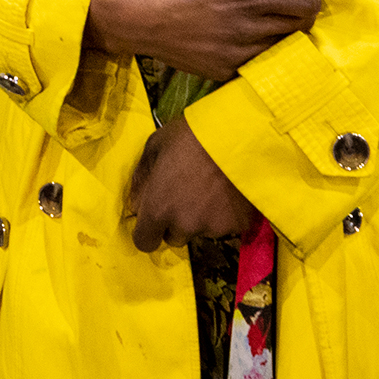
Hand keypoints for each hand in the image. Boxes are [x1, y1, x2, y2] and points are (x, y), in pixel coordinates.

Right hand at [84, 0, 320, 81]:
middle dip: (301, 11)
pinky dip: (260, 49)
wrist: (129, 17)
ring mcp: (237, 54)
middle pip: (301, 28)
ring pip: (282, 48)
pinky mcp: (223, 70)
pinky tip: (244, 35)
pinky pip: (257, 62)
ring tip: (265, 18)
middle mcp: (248, 29)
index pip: (305, 3)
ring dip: (281, 32)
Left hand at [127, 118, 258, 252]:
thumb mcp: (156, 146)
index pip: (145, 242)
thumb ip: (141, 178)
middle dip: (177, 222)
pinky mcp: (239, 226)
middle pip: (174, 237)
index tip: (156, 216)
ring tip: (213, 187)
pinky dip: (227, 213)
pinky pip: (227, 225)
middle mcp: (184, 226)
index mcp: (158, 209)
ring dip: (202, 216)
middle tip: (187, 194)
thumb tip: (136, 203)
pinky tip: (231, 190)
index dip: (148, 231)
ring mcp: (213, 229)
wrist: (243, 136)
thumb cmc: (192, 136)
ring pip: (202, 230)